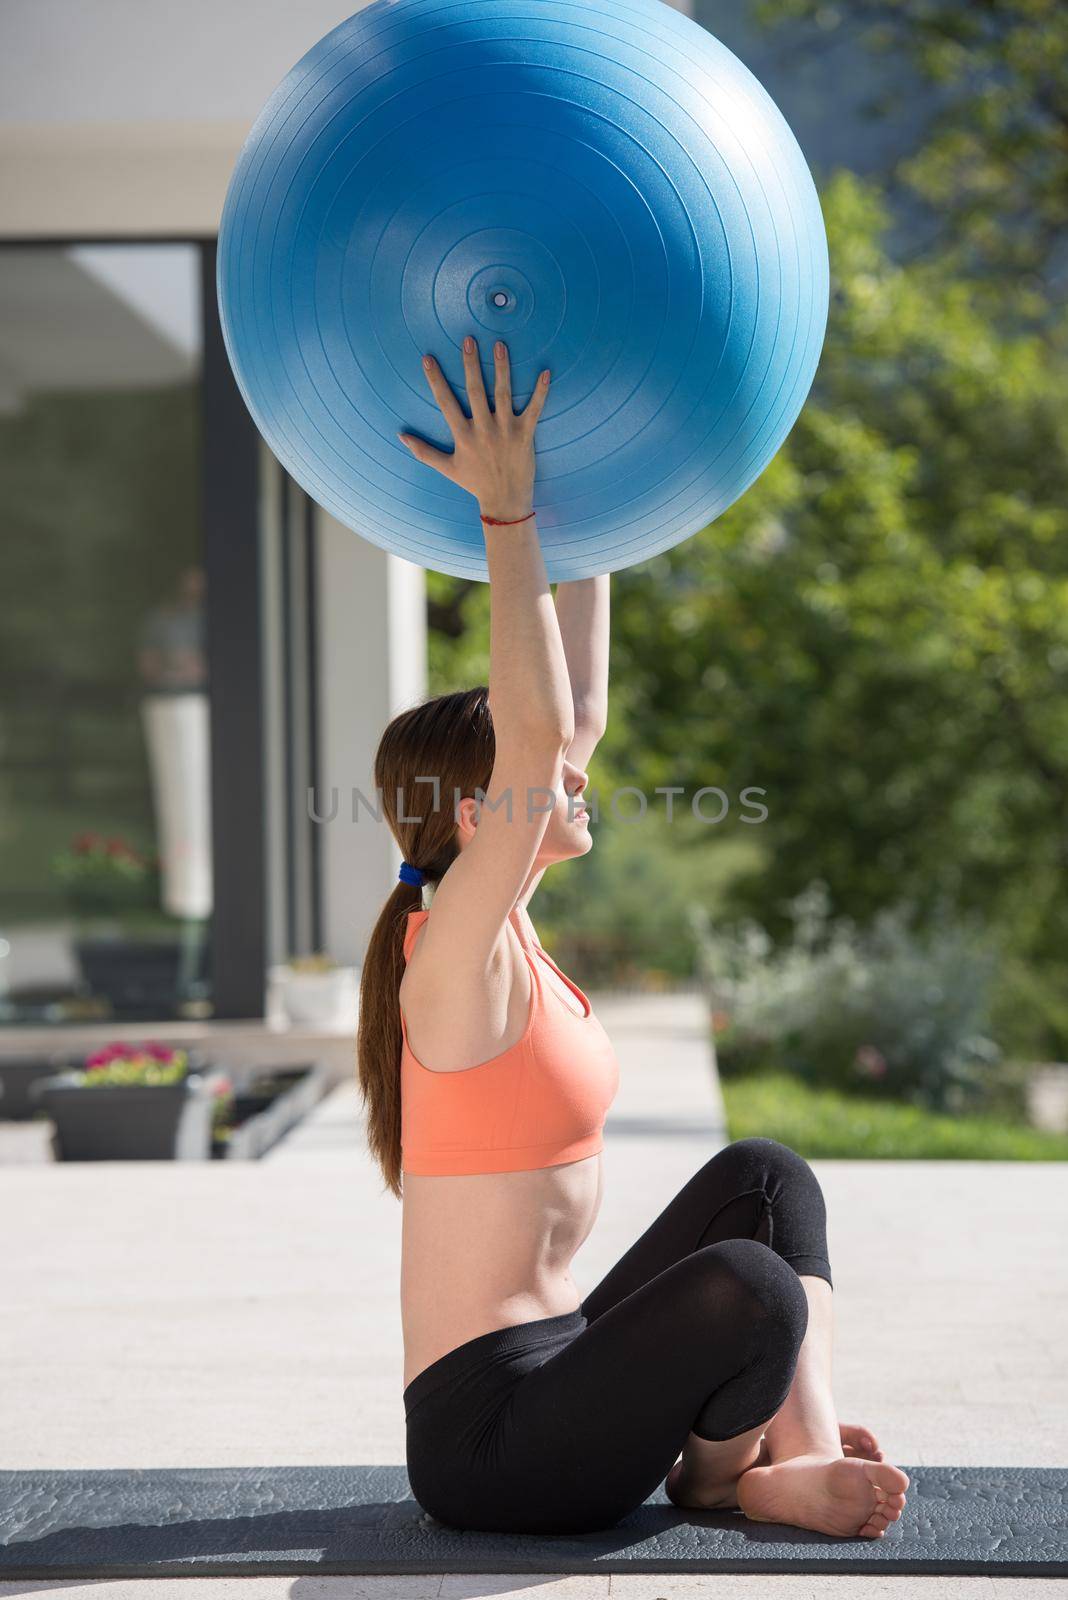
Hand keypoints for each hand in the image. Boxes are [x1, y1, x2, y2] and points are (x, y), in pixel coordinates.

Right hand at [398, 335, 550, 520]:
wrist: (505, 502)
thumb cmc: (476, 484)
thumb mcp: (447, 468)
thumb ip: (424, 452)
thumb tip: (402, 437)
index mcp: (463, 436)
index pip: (445, 402)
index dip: (435, 380)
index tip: (428, 359)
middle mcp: (483, 430)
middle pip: (475, 391)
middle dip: (471, 364)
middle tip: (469, 340)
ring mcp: (505, 431)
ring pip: (503, 394)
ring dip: (502, 368)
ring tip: (500, 345)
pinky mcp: (525, 435)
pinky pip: (534, 410)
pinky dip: (540, 392)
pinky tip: (545, 372)